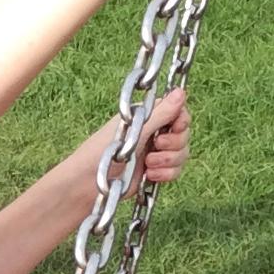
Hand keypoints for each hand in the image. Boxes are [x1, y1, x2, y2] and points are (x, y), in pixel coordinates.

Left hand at [63, 88, 190, 206]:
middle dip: (173, 144)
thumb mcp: (137, 129)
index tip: (175, 127)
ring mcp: (155, 152)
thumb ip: (162, 113)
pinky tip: (150, 175)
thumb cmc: (106, 150)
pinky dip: (166, 174)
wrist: (90, 181)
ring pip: (182, 154)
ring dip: (168, 161)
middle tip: (155, 146)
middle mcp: (154, 132)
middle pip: (184, 135)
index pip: (179, 113)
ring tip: (148, 164)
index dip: (181, 121)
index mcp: (148, 116)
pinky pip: (175, 171)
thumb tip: (181, 91)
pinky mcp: (155, 171)